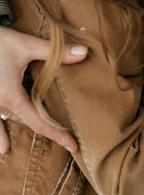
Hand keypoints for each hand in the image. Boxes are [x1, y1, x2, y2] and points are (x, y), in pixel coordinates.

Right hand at [0, 27, 86, 153]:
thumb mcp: (26, 45)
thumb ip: (55, 52)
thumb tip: (84, 53)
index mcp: (10, 96)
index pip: (38, 121)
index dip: (57, 133)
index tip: (73, 145)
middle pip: (22, 122)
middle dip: (43, 131)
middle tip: (64, 142)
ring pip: (2, 121)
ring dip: (9, 132)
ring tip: (11, 149)